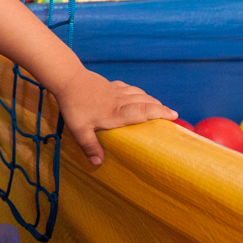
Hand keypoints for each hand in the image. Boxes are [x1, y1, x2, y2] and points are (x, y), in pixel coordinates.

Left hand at [52, 69, 176, 165]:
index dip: (160, 113)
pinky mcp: (110, 84)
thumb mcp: (79, 130)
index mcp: (117, 113)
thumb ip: (90, 146)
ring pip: (139, 94)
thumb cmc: (74, 105)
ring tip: (159, 107)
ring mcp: (116, 91)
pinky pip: (129, 88)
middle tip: (173, 114)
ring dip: (151, 100)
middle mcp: (121, 101)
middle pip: (146, 102)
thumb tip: (98, 163)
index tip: (174, 116)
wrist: (68, 78)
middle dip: (161, 108)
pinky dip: (138, 92)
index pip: (143, 112)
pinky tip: (138, 95)